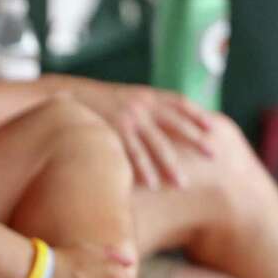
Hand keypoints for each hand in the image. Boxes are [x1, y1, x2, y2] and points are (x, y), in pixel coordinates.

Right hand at [67, 81, 213, 188]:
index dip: (197, 115)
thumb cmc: (94, 101)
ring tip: (182, 183)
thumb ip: (142, 105)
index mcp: (145, 94)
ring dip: (171, 164)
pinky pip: (134, 153)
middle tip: (213, 156)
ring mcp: (128, 117)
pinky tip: (152, 184)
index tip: (213, 128)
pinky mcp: (114, 129)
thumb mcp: (122, 96)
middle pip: (175, 123)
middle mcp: (141, 103)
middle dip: (196, 140)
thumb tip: (159, 120)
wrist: (64, 94)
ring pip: (157, 143)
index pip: (179, 102)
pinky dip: (144, 169)